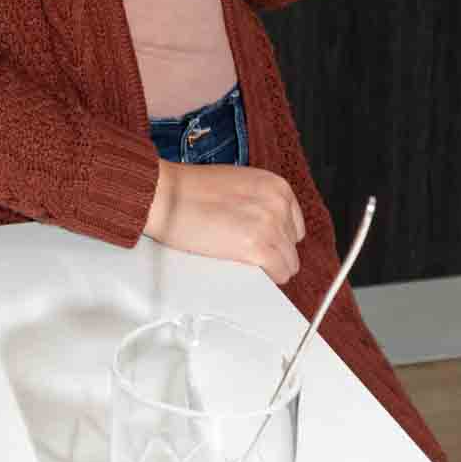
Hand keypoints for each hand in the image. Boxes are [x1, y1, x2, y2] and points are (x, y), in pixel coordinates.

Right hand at [144, 159, 305, 284]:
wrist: (166, 195)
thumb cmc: (189, 189)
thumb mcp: (236, 183)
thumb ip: (258, 202)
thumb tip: (267, 227)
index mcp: (275, 185)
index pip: (294, 225)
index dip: (276, 237)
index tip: (261, 241)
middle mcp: (278, 204)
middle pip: (292, 246)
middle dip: (271, 251)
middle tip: (244, 249)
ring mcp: (270, 226)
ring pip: (288, 264)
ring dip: (268, 266)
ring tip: (241, 259)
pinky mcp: (258, 248)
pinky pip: (279, 274)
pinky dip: (266, 277)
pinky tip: (246, 268)